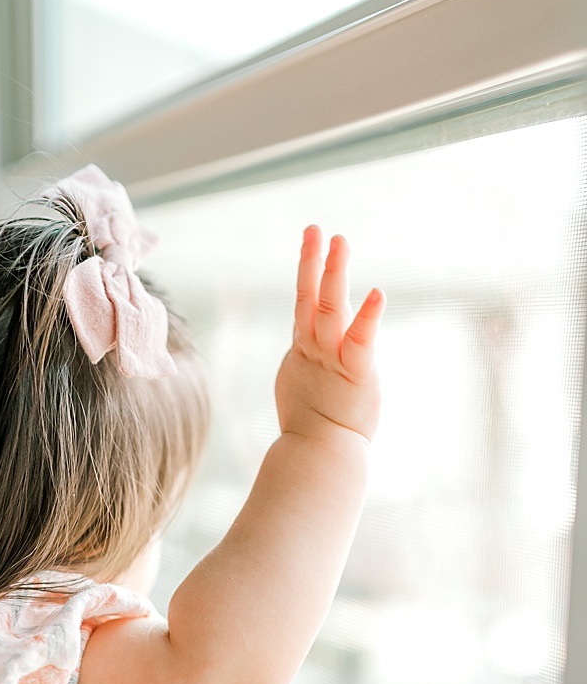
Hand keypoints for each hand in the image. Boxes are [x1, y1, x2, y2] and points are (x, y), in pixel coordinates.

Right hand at [275, 227, 383, 444]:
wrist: (318, 453)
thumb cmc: (315, 431)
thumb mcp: (308, 391)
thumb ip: (310, 369)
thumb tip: (310, 365)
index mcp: (304, 351)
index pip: (304, 304)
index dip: (308, 272)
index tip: (312, 244)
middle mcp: (315, 348)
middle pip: (310, 297)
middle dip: (313, 262)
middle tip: (317, 230)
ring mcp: (332, 358)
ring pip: (330, 308)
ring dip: (334, 274)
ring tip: (339, 242)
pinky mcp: (356, 371)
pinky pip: (361, 340)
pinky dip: (369, 317)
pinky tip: (378, 294)